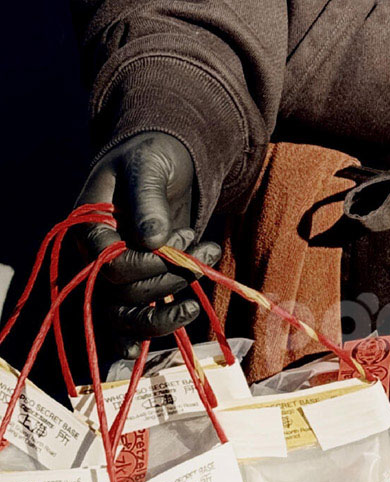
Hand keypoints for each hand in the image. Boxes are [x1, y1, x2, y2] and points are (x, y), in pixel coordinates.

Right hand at [76, 131, 220, 351]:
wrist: (166, 162)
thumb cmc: (152, 156)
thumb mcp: (149, 164)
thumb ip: (148, 198)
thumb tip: (153, 239)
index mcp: (90, 227)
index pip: (110, 265)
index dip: (148, 263)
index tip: (183, 238)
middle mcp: (97, 257)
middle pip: (122, 295)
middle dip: (170, 278)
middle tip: (205, 252)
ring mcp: (117, 274)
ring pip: (128, 316)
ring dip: (171, 308)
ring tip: (206, 272)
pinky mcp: (140, 282)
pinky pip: (139, 320)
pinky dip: (161, 325)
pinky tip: (187, 313)